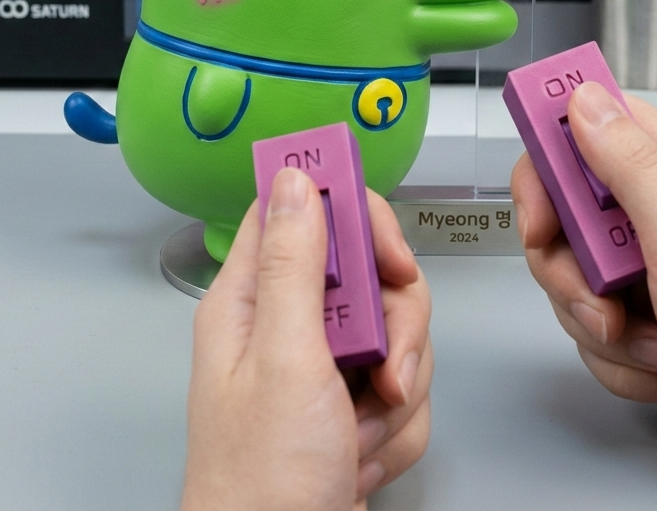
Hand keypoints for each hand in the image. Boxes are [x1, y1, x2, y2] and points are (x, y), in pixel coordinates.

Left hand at [180, 168, 432, 510]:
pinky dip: (397, 428)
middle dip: (396, 325)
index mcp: (252, 298)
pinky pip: (404, 386)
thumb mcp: (283, 360)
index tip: (387, 252)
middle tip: (384, 365)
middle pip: (369, 273)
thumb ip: (293, 264)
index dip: (351, 212)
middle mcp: (286, 324)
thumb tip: (295, 176)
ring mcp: (322, 367)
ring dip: (398, 390)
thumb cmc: (261, 483)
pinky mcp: (351, 404)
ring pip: (397, 332)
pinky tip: (361, 458)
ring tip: (360, 431)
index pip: (300, 209)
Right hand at [511, 82, 656, 497]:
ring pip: (574, 278)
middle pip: (568, 215)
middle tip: (598, 299)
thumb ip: (630, 167)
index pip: (597, 131)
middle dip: (571, 270)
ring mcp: (653, 269)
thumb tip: (585, 99)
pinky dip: (621, 360)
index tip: (538, 209)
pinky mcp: (645, 318)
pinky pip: (592, 327)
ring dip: (603, 327)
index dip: (552, 161)